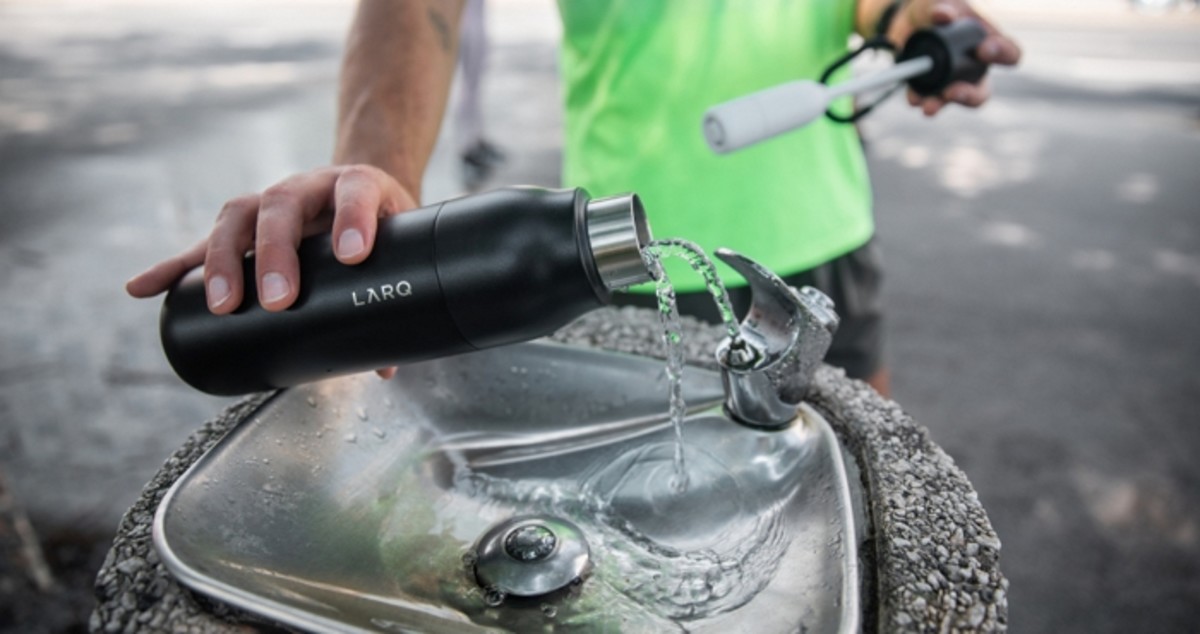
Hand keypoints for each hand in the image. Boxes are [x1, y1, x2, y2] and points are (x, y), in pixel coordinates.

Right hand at [125, 164, 416, 378]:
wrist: (357, 191)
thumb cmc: (380, 224)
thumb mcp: (396, 247)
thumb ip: (392, 298)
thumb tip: (385, 369)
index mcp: (353, 185)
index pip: (353, 193)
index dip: (353, 220)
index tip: (353, 256)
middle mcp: (305, 187)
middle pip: (281, 207)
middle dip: (275, 253)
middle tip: (279, 298)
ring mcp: (266, 204)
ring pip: (235, 220)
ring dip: (223, 262)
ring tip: (221, 305)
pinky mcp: (238, 228)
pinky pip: (198, 245)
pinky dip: (170, 267)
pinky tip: (143, 287)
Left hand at [889, 0, 1021, 115]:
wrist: (906, 20)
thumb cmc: (936, 9)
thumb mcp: (940, 2)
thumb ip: (944, 6)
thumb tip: (943, 15)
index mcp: (987, 43)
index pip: (1009, 54)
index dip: (1003, 54)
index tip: (984, 50)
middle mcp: (974, 68)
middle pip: (981, 91)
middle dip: (968, 95)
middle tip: (953, 92)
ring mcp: (952, 80)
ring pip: (954, 100)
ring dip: (940, 104)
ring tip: (928, 106)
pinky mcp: (929, 86)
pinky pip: (926, 98)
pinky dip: (918, 99)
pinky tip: (913, 99)